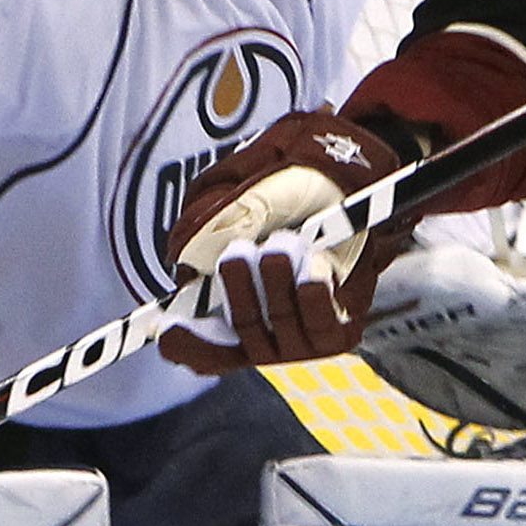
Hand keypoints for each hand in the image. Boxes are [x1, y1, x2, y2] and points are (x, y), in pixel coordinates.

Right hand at [158, 108, 403, 371]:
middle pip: (237, 332)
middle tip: (240, 251)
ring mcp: (300, 338)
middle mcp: (263, 332)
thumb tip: (181, 257)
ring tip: (287, 242)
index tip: (169, 330)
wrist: (356, 177)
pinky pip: (319, 327)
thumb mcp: (245, 192)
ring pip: (276, 327)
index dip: (184, 343)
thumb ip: (211, 221)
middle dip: (237, 290)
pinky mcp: (337, 333)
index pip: (200, 347)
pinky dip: (313, 295)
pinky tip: (314, 267)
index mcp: (229, 306)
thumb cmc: (294, 185)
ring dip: (277, 283)